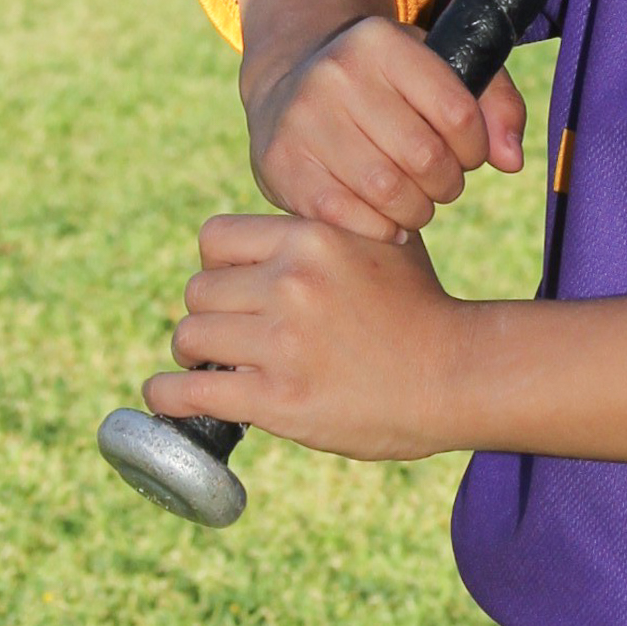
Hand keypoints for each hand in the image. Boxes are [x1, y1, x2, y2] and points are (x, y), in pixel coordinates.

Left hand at [145, 212, 480, 460]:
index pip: (215, 238)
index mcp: (311, 238)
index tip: (232, 289)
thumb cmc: (422, 309)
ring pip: (190, 336)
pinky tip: (168, 396)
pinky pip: (189, 391)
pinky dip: (168, 395)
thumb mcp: (383, 240)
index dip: (218, 266)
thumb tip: (288, 226)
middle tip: (229, 337)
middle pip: (198, 290)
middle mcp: (290, 283)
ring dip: (194, 355)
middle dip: (210, 314)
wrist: (458, 374)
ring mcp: (281, 342)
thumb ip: (330, 229)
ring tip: (213, 367)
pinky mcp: (276, 399)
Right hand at [247, 16, 525, 239]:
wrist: (288, 81)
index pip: (458, 115)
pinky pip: (348, 218)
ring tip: (416, 201)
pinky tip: (385, 218)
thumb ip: (494, 103)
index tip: (468, 152)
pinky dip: (380, 229)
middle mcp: (336, 74)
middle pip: (426, 158)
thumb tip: (511, 159)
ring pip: (389, 193)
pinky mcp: (281, 165)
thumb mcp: (438, 68)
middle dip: (448, 183)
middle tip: (441, 182)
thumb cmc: (384, 83)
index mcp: (381, 42)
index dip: (476, 148)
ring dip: (418, 211)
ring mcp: (302, 120)